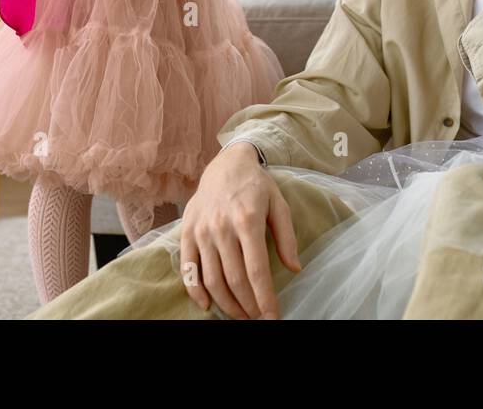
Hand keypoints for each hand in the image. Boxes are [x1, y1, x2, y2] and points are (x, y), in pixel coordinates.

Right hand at [179, 142, 301, 318]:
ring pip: (211, 279)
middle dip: (247, 306)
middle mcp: (222, 227)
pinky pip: (188, 268)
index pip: (256, 269)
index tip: (272, 316)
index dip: (264, 297)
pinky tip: (207, 305)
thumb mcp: (279, 204)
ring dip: (226, 304)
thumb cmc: (256, 186)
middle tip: (258, 319)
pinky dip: (195, 291)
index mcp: (247, 220)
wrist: (226, 164)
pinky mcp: (187, 232)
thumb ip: (286, 237)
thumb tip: (294, 268)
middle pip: (233, 279)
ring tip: (240, 316)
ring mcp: (202, 231)